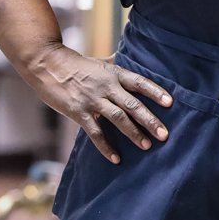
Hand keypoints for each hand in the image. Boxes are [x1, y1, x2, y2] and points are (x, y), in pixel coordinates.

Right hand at [29, 44, 172, 163]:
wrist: (48, 66)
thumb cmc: (78, 65)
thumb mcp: (102, 62)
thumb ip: (118, 67)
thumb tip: (135, 60)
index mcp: (115, 74)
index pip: (140, 82)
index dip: (155, 92)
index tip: (170, 103)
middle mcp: (107, 87)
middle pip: (132, 104)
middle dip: (149, 120)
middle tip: (164, 135)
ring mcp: (93, 100)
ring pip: (117, 118)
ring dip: (133, 133)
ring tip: (147, 146)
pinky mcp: (78, 113)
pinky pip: (95, 132)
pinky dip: (106, 146)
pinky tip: (116, 158)